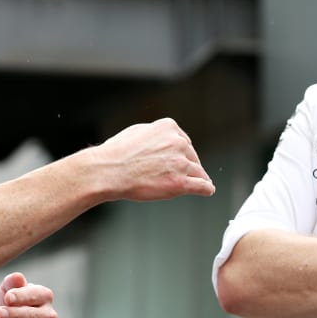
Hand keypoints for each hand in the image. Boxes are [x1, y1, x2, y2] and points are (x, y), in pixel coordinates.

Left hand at [0, 272, 56, 317]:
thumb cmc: (9, 306)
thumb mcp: (6, 292)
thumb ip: (12, 283)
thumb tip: (18, 277)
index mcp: (44, 296)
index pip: (37, 295)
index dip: (22, 296)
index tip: (7, 298)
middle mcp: (49, 315)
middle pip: (37, 315)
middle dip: (17, 314)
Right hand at [93, 118, 213, 200]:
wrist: (109, 171)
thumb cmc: (117, 153)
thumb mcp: (137, 131)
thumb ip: (155, 134)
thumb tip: (163, 138)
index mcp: (169, 127)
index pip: (184, 141)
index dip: (182, 153)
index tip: (181, 160)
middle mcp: (178, 143)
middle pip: (192, 156)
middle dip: (188, 165)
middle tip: (181, 174)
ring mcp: (180, 163)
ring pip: (199, 172)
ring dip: (199, 178)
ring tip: (202, 184)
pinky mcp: (180, 183)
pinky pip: (202, 186)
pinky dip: (206, 188)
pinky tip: (207, 190)